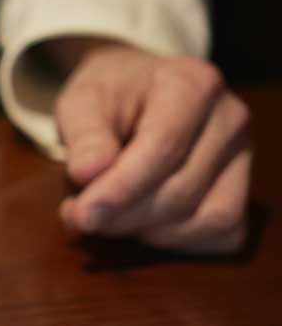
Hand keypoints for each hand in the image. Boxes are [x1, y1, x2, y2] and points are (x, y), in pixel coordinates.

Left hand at [50, 39, 250, 252]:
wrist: (134, 92)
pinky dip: (179, 241)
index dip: (120, 189)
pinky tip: (141, 225)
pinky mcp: (244, 187)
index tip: (82, 214)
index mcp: (191, 84)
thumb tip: (87, 174)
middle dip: (125, 216)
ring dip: (148, 231)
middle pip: (181, 189)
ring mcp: (243, 155)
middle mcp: (229, 118)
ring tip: (107, 215)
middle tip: (81, 217)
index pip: (162, 149)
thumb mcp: (81, 101)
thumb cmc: (108, 97)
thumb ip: (84, 136)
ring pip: (206, 217)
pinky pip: (222, 232)